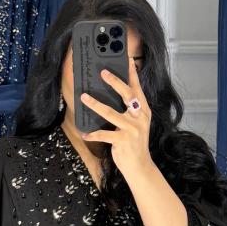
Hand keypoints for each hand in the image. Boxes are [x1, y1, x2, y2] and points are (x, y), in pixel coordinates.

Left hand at [79, 55, 153, 182]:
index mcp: (143, 111)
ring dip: (95, 104)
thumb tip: (112, 96)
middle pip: (127, 95)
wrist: (140, 165)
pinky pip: (104, 134)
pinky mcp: (123, 140)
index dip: (132, 74)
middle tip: (102, 73)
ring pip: (110, 112)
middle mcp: (140, 117)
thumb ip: (128, 111)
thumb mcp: (135, 124)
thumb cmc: (133, 142)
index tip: (127, 60)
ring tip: (83, 96)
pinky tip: (84, 133)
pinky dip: (93, 134)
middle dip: (115, 82)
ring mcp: (132, 129)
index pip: (137, 89)